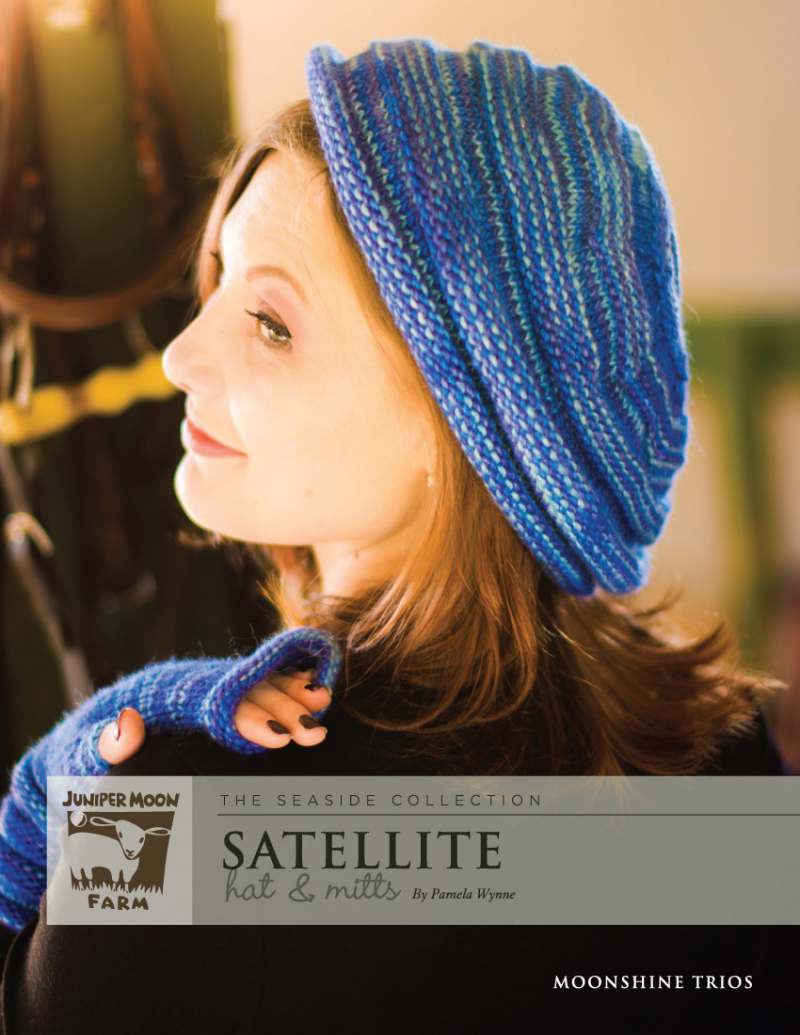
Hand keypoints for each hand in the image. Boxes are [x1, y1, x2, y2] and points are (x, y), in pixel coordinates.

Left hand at [97, 667, 330, 763]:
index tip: (276, 736)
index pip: (210, 701)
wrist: (75, 745)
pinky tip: (312, 693)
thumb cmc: (79, 759)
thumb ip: (102, 745)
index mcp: (155, 695)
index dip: (245, 716)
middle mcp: (185, 682)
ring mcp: (201, 686)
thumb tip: (125, 726)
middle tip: (313, 732)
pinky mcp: (212, 695)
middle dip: (279, 708)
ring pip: (253, 683)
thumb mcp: (80, 755)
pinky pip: (254, 685)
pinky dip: (283, 686)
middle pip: (240, 690)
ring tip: (321, 708)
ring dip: (289, 695)